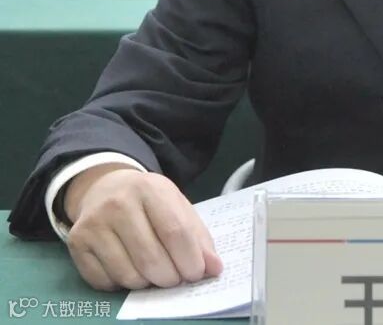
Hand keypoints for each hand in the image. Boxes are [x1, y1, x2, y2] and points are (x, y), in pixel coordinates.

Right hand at [63, 165, 222, 290]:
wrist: (104, 187)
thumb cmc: (148, 201)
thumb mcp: (176, 205)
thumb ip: (197, 236)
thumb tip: (214, 268)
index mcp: (151, 188)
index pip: (175, 231)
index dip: (190, 259)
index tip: (198, 274)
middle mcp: (119, 203)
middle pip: (151, 258)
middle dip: (170, 278)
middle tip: (176, 279)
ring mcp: (95, 223)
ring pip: (128, 275)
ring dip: (147, 284)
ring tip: (154, 272)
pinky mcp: (77, 242)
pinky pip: (104, 282)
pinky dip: (121, 285)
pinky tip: (129, 269)